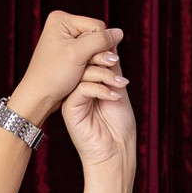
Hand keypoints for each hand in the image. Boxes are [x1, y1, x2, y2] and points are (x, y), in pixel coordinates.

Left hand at [7, 11, 125, 125]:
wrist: (38, 97)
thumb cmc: (53, 75)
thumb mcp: (78, 55)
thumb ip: (100, 40)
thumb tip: (120, 32)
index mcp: (61, 19)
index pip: (97, 26)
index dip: (100, 44)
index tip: (93, 61)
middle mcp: (62, 26)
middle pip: (95, 36)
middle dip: (97, 53)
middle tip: (88, 68)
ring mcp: (65, 40)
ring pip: (93, 47)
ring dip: (94, 62)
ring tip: (84, 73)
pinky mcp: (68, 53)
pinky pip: (87, 56)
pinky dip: (89, 66)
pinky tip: (83, 75)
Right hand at [62, 45, 136, 173]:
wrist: (116, 151)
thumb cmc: (119, 124)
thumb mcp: (118, 88)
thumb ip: (112, 66)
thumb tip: (112, 41)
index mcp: (88, 82)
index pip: (90, 58)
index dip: (101, 52)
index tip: (116, 57)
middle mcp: (78, 88)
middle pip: (84, 61)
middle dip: (102, 59)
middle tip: (116, 63)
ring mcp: (73, 98)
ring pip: (83, 72)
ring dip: (105, 75)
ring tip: (121, 85)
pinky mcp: (70, 108)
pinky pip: (82, 88)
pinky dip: (100, 89)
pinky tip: (113, 97)